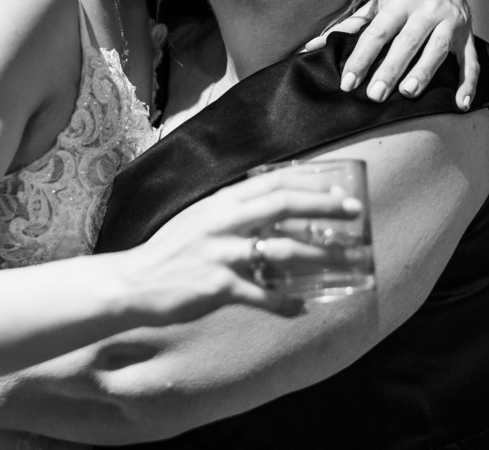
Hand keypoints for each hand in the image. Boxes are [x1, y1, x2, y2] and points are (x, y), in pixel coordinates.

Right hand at [122, 173, 361, 322]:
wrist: (134, 282)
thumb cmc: (170, 252)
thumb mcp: (200, 219)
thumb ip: (232, 211)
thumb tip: (270, 208)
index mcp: (221, 202)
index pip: (273, 182)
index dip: (310, 183)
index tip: (338, 190)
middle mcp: (223, 221)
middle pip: (283, 205)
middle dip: (324, 208)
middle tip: (355, 212)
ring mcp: (221, 254)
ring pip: (282, 251)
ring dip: (319, 256)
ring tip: (347, 261)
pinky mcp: (218, 287)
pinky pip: (262, 295)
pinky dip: (286, 302)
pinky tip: (303, 307)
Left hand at [303, 0, 477, 108]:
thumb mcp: (376, 5)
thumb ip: (347, 27)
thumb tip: (309, 48)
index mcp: (399, 2)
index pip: (377, 33)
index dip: (361, 58)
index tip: (348, 82)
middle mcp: (426, 10)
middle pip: (407, 42)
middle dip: (391, 69)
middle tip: (375, 95)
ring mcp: (451, 22)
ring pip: (438, 49)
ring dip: (425, 71)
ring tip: (409, 93)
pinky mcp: (468, 35)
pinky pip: (471, 60)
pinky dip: (468, 82)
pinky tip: (461, 104)